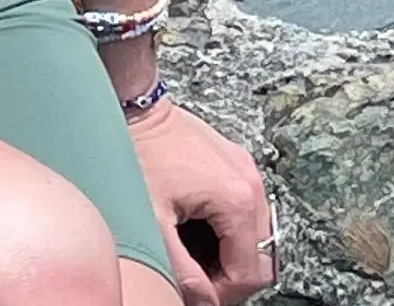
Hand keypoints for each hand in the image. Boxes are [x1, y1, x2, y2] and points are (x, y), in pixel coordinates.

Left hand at [126, 94, 276, 305]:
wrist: (132, 106)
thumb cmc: (138, 154)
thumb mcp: (152, 219)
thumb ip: (179, 267)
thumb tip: (202, 299)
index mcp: (237, 200)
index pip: (249, 272)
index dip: (222, 293)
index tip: (196, 292)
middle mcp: (252, 184)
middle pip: (261, 256)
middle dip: (230, 276)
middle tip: (197, 279)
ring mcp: (247, 171)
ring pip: (257, 236)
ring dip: (231, 253)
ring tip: (195, 255)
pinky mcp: (237, 163)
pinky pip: (247, 211)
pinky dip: (230, 230)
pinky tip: (199, 231)